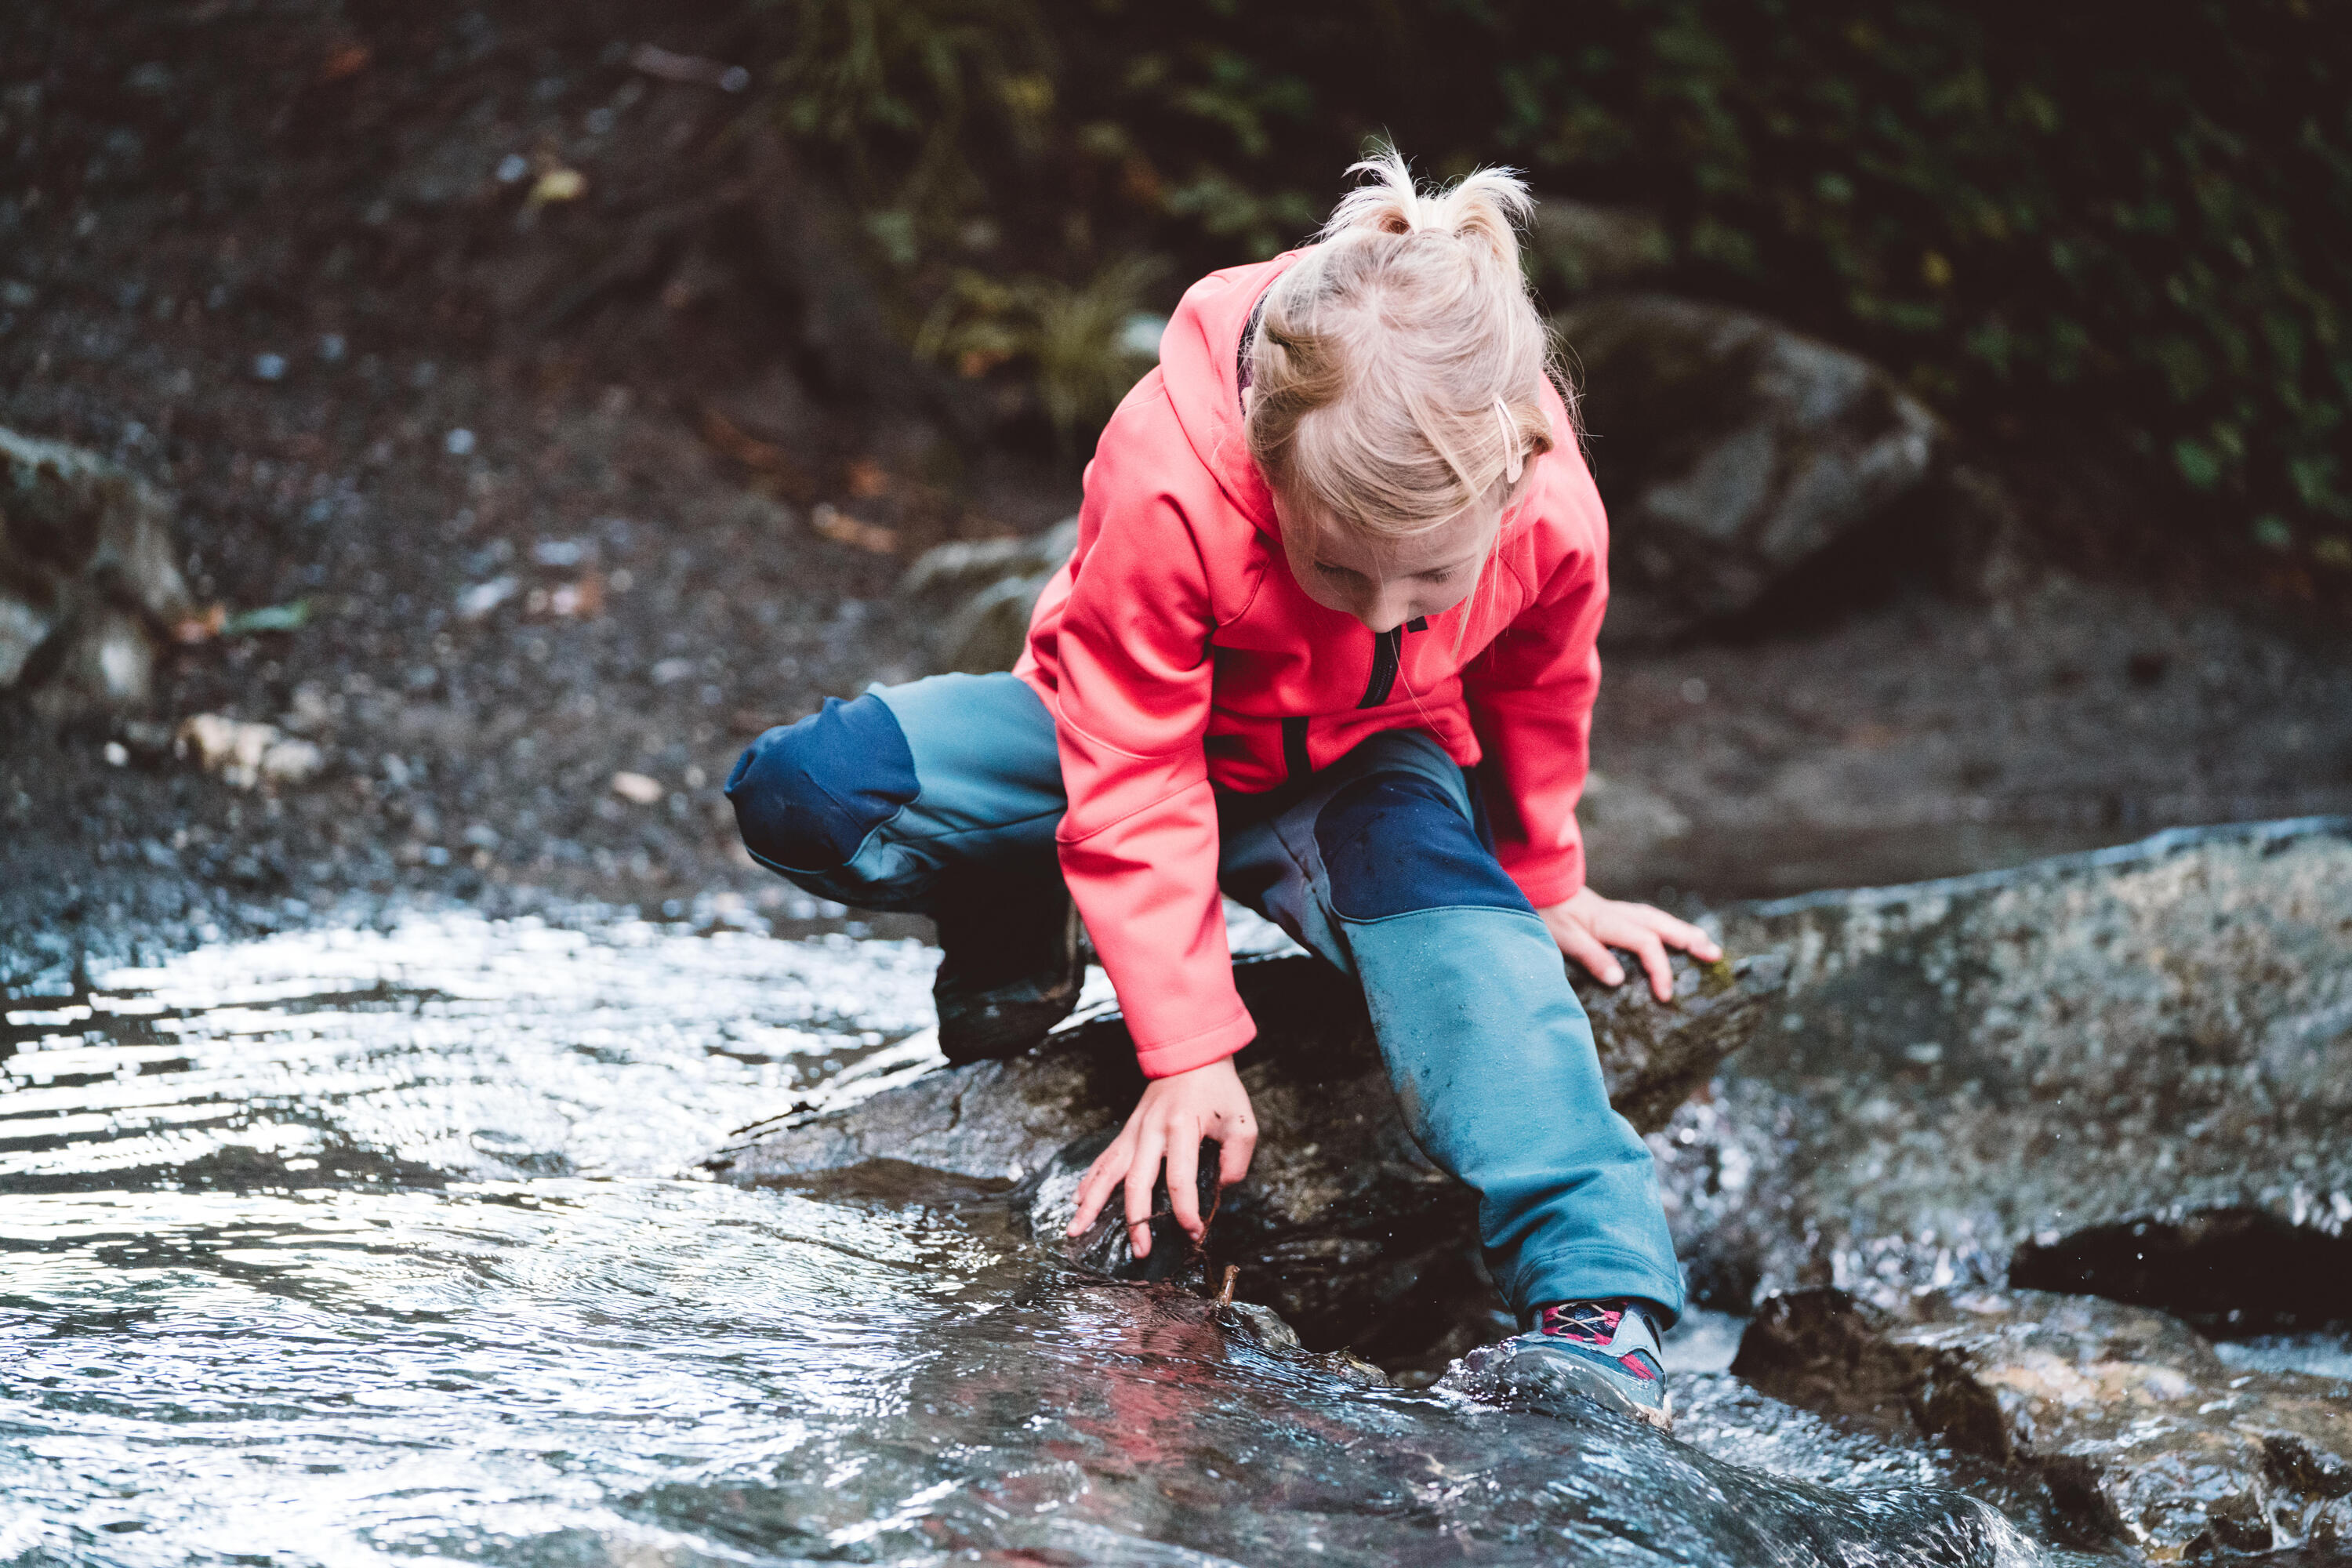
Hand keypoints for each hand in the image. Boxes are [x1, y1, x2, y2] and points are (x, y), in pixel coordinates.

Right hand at [1066, 1057, 1256, 1258]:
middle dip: (1137, 1220)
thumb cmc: (1219, 1091)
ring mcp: (1134, 1131)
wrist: (1191, 1055)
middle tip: (1140, 1251)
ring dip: (1092, 1203)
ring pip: (1108, 1171)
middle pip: (1137, 1181)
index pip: (1180, 1178)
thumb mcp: (1242, 1122)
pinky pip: (1103, 1159)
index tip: (1193, 1232)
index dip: (1186, 1210)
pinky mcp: (1127, 1131)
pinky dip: (1088, 1181)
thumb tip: (1220, 1190)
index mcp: (1182, 1128)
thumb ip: (1236, 1160)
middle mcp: (1151, 1131)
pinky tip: (1077, 1201)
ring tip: (1076, 1230)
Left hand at [1540, 886, 1721, 1002]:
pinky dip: (1667, 927)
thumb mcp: (1565, 939)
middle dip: (1691, 941)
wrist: (1536, 887)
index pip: (1648, 945)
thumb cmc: (1547, 913)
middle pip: (1663, 926)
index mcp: (1611, 922)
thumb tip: (1620, 980)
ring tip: (1705, 945)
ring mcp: (1619, 911)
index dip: (1660, 970)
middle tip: (1714, 955)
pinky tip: (1673, 934)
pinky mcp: (1613, 913)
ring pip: (1659, 920)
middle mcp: (1621, 914)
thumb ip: (1592, 957)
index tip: (1666, 995)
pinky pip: (1649, 919)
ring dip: (1684, 932)